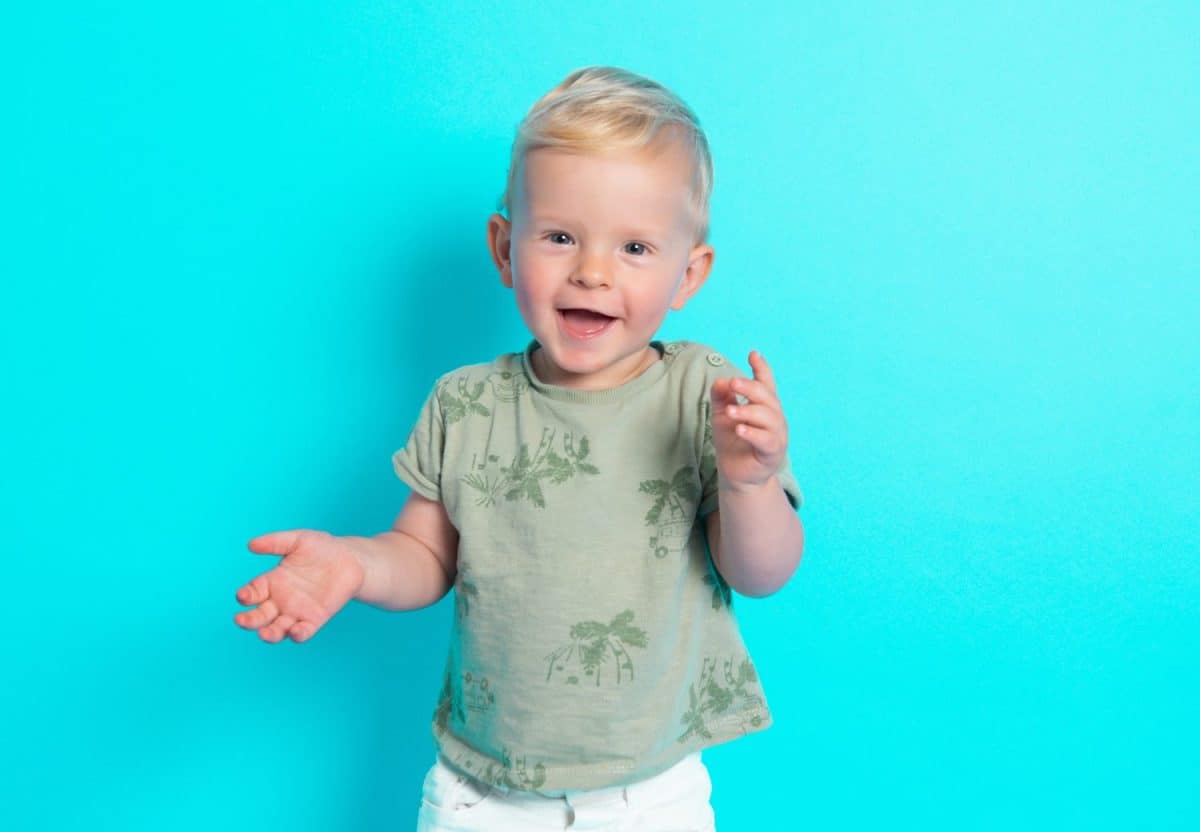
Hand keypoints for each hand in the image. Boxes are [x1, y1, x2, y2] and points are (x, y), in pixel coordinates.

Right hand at [234, 529, 365, 642]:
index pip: (253, 592)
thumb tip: (250, 545)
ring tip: (264, 634)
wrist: (351, 559)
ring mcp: (297, 611)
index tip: (242, 596)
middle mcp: (281, 600)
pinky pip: (303, 631)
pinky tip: (295, 631)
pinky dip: (298, 634)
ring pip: (278, 628)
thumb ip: (275, 542)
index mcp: (273, 581)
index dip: (246, 595)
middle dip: (249, 620)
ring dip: (270, 633)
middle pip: (260, 615)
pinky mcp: (315, 619)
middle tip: (240, 620)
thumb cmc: (323, 548)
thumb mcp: (298, 540)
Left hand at [709, 351, 788, 490]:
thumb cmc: (733, 443)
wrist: (737, 475)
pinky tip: (739, 429)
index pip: (766, 383)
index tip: (753, 354)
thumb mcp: (722, 417)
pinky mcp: (772, 453)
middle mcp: (774, 418)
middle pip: (767, 397)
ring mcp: (776, 435)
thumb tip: (720, 381)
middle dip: (750, 388)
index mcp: (763, 406)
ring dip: (749, 411)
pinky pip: (766, 440)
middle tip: (732, 384)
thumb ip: (721, 398)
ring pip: (769, 417)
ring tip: (730, 411)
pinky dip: (753, 433)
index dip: (761, 368)